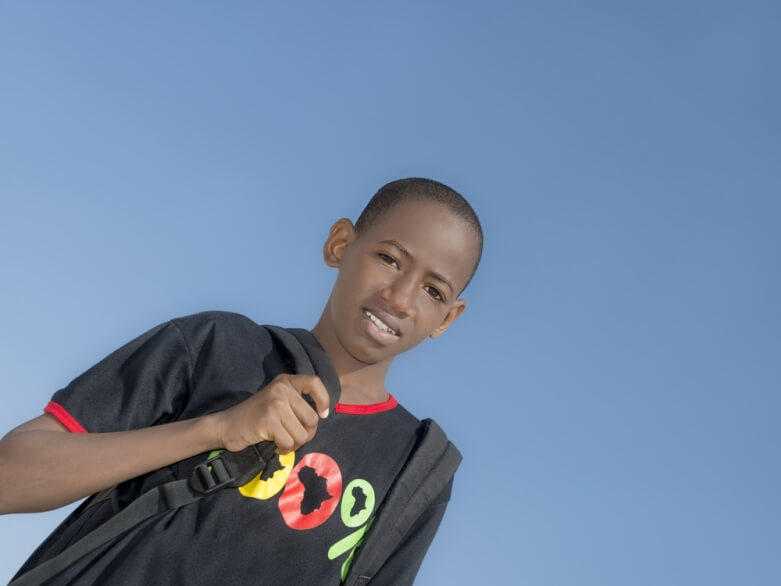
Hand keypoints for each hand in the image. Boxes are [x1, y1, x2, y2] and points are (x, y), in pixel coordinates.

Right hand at [211, 374, 330, 453]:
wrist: (226, 426)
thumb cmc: (255, 417)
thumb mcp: (277, 400)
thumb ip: (296, 403)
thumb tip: (323, 415)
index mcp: (285, 381)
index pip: (315, 382)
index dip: (323, 400)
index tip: (322, 414)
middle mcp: (282, 389)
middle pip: (312, 419)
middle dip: (306, 434)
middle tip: (293, 438)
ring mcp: (275, 404)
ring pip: (302, 434)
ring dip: (294, 444)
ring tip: (281, 441)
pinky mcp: (269, 421)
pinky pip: (289, 442)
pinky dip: (284, 449)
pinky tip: (274, 445)